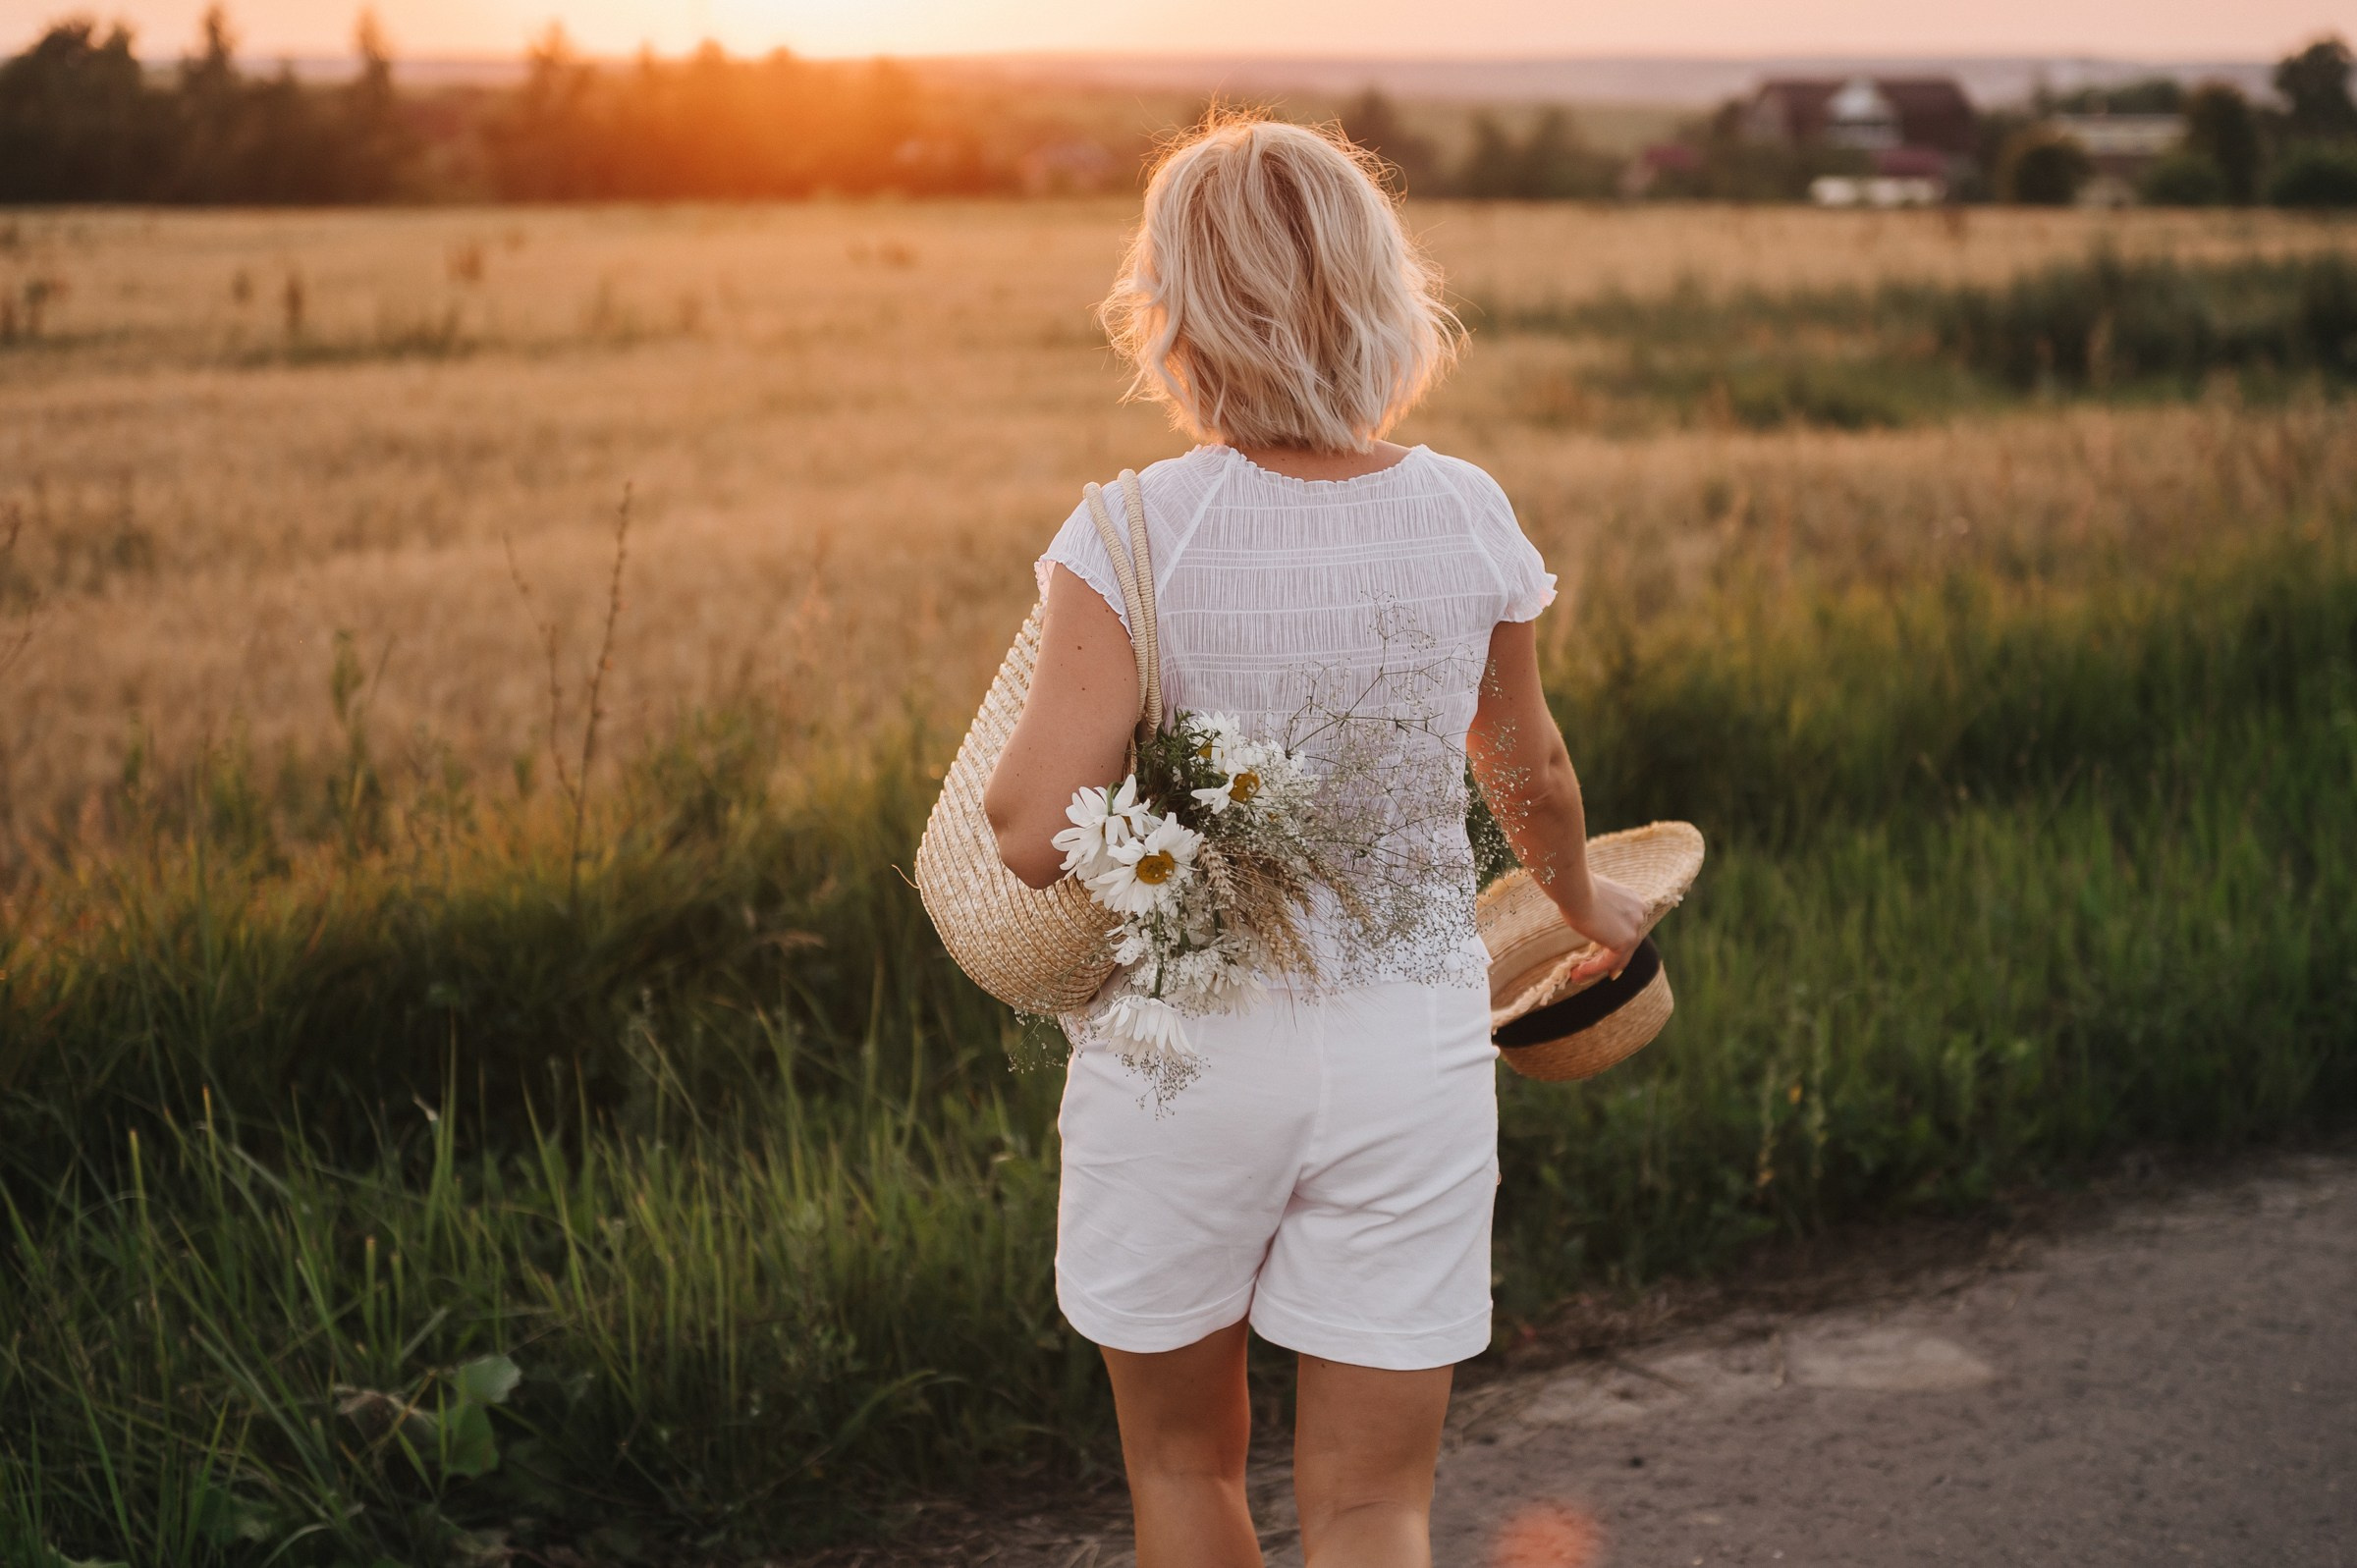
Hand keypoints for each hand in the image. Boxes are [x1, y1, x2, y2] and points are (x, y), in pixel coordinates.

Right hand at [1554, 872, 1646, 988]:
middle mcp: (1640, 914)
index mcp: (1635, 901)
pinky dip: (1592, 969)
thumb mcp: (1596, 896)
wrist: (1575, 887)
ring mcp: (1634, 929)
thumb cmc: (1576, 887)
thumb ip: (1603, 908)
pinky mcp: (1624, 942)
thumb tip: (1594, 918)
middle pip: (1629, 944)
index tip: (1609, 954)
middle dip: (1615, 959)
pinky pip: (1608, 962)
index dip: (1619, 942)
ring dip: (1598, 967)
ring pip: (1618, 956)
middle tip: (1605, 971)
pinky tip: (1577, 972)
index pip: (1630, 928)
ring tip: (1579, 974)